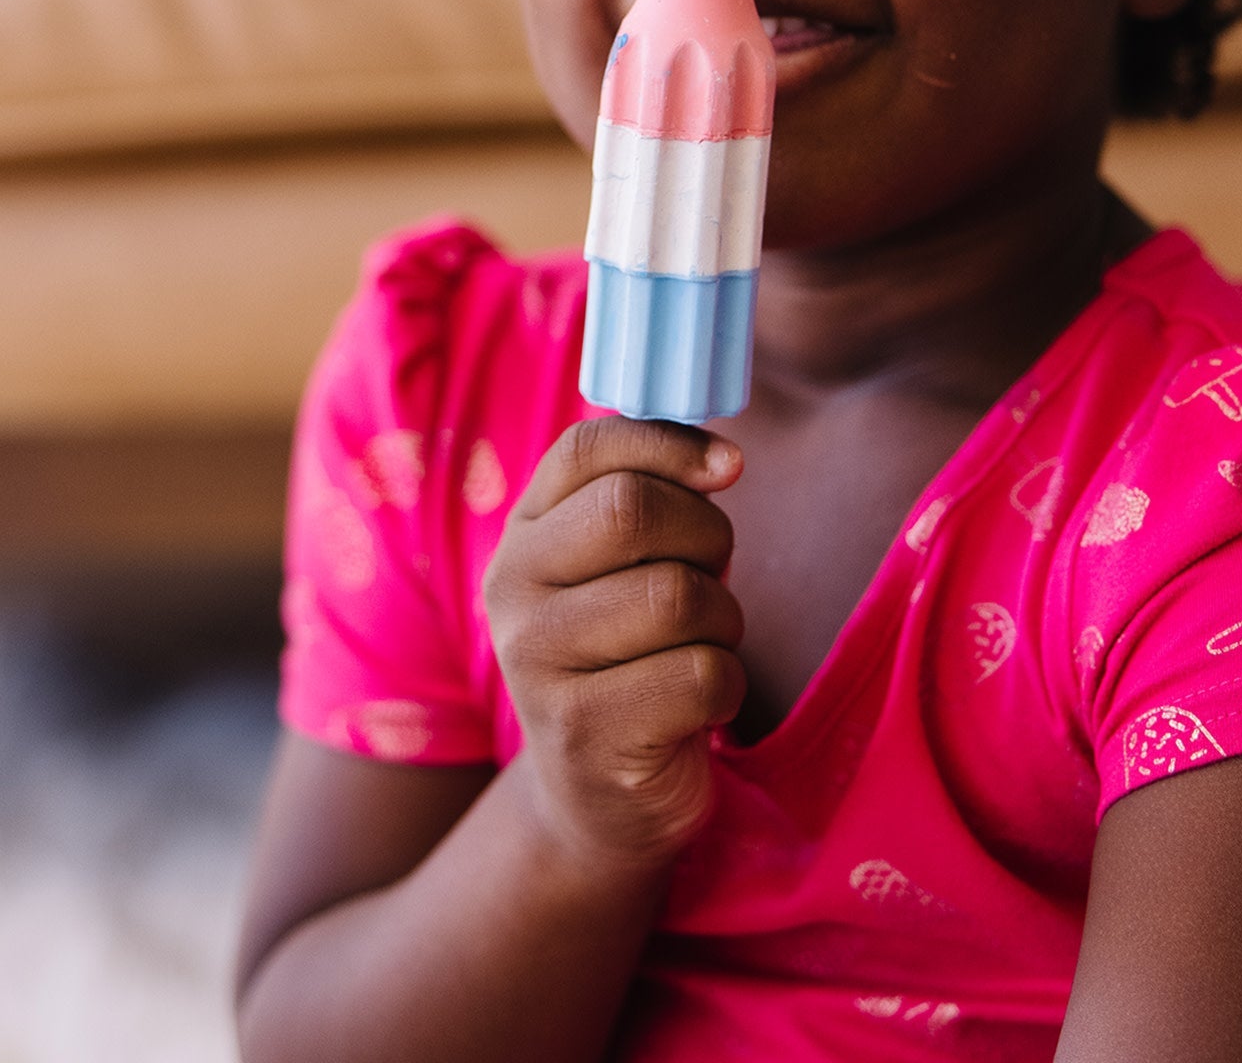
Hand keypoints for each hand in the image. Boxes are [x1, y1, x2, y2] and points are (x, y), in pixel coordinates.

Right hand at [482, 416, 746, 871]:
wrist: (597, 798)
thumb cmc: (632, 656)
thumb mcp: (620, 570)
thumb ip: (651, 498)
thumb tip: (724, 458)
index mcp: (522, 533)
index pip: (586, 449)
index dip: (668, 442)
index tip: (730, 466)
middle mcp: (512, 589)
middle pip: (633, 511)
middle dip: (706, 537)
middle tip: (712, 577)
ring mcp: (537, 663)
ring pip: (676, 595)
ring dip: (722, 621)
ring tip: (700, 648)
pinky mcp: (583, 732)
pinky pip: (699, 674)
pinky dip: (726, 687)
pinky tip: (697, 706)